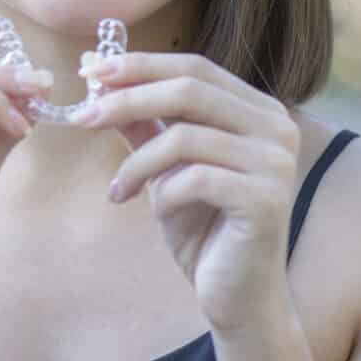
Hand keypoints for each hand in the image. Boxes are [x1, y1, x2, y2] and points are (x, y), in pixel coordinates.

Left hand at [72, 51, 300, 331]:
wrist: (237, 295)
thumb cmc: (204, 228)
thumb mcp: (165, 169)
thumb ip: (145, 126)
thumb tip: (101, 83)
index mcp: (258, 111)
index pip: (196, 67)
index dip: (141, 65)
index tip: (90, 71)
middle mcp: (277, 128)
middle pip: (190, 89)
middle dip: (128, 99)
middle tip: (83, 117)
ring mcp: (276, 163)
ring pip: (186, 136)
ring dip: (138, 163)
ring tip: (118, 189)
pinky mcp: (266, 199)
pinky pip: (195, 178)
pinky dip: (162, 192)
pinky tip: (153, 210)